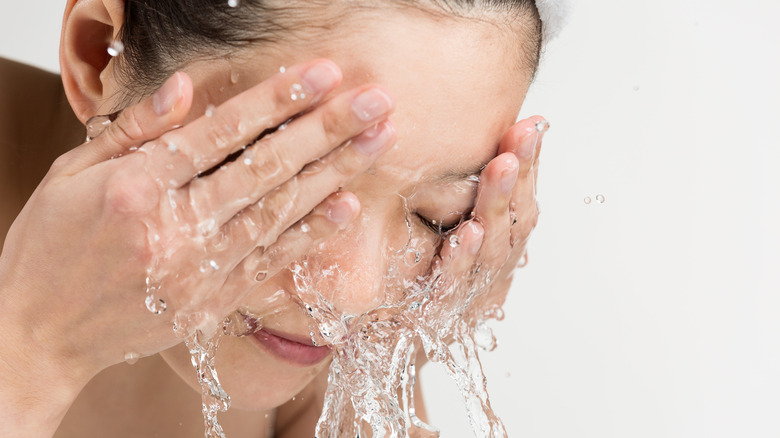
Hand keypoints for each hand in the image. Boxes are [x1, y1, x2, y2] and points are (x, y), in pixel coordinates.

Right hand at [0, 59, 396, 403]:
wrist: (38, 333)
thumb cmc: (51, 246)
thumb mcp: (72, 174)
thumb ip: (134, 130)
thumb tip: (186, 87)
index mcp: (136, 187)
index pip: (221, 131)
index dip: (277, 99)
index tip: (323, 72)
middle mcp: (173, 229)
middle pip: (265, 167)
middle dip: (327, 129)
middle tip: (376, 101)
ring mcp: (197, 270)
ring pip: (279, 211)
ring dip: (335, 173)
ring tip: (379, 140)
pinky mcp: (211, 302)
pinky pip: (270, 262)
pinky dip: (311, 234)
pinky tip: (349, 206)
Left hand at [428, 115, 546, 325]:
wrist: (380, 333)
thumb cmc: (413, 273)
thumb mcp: (439, 225)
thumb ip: (465, 191)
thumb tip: (487, 137)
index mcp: (497, 248)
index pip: (520, 204)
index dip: (530, 167)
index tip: (534, 124)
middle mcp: (491, 273)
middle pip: (515, 224)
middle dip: (519, 178)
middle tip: (521, 137)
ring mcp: (468, 295)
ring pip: (492, 252)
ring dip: (496, 207)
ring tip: (502, 168)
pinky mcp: (435, 315)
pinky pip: (452, 286)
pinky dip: (462, 259)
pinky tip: (468, 232)